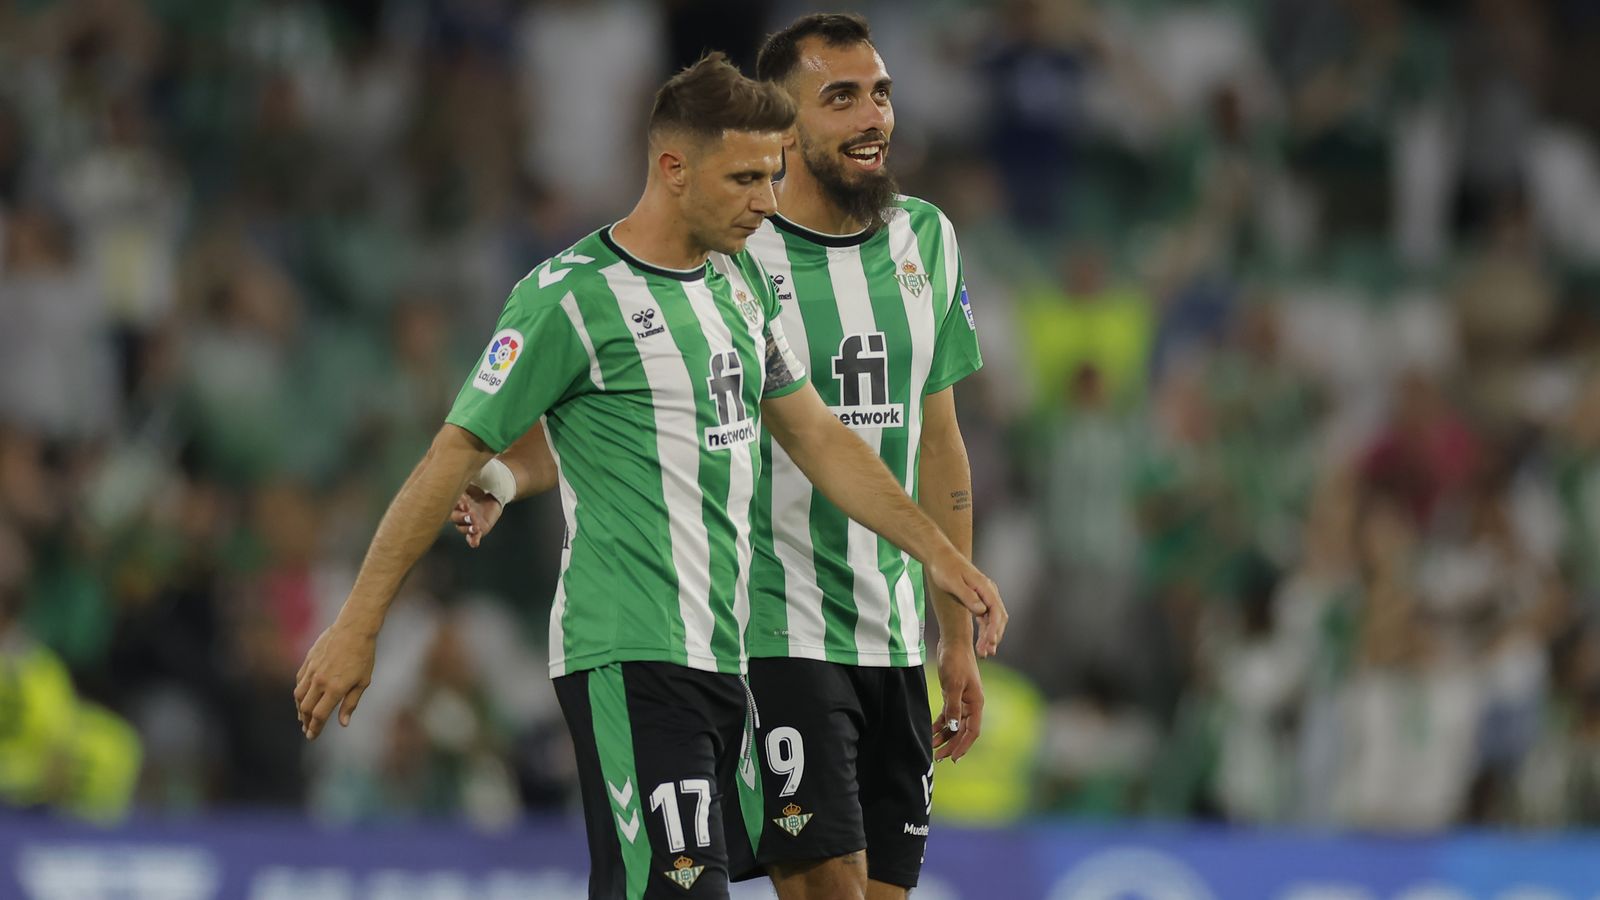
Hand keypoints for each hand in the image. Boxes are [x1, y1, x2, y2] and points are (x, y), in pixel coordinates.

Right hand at [294, 622, 376, 739]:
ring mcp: (312, 670)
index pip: (319, 715)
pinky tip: (302, 697)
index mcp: (335, 688)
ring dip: (299, 709)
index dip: (315, 728)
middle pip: (305, 708)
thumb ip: (350, 703)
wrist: (354, 628)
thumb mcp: (363, 681)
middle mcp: (320, 681)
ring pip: (298, 695)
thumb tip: (343, 723)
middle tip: (307, 730)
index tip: (312, 736)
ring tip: (303, 717)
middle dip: (305, 722)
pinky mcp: (308, 661)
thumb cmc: (363, 655)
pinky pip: (299, 681)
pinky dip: (299, 692)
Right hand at [450, 486, 503, 548]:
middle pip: (455, 518)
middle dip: (461, 516)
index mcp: (455, 503)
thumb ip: (462, 482)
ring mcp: (468, 523)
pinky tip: (474, 543)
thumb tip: (455, 474)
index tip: (465, 502)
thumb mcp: (470, 485)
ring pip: (463, 528)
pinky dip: (473, 541)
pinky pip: (472, 538)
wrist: (494, 497)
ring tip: (475, 526)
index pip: (452, 505)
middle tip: (470, 513)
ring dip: (468, 528)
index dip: (457, 505)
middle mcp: (459, 514)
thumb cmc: (478, 491)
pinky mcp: (478, 530)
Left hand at [924, 546, 1006, 656]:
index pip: (996, 611)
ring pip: (993, 618)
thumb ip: (968, 596)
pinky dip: (986, 629)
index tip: (991, 643)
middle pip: (998, 617)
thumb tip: (981, 611)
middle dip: (994, 636)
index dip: (994, 629)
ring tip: (985, 652)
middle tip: (987, 653)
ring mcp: (985, 594)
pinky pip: (986, 616)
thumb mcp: (954, 583)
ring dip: (990, 635)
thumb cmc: (945, 568)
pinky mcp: (979, 597)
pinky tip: (982, 641)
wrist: (940, 557)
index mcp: (985, 587)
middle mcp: (989, 591)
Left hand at [932, 641, 983, 762]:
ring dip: (944, 736)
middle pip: (962, 731)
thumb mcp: (953, 685)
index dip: (963, 746)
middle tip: (938, 757)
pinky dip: (940, 724)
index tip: (953, 758)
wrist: (952, 642)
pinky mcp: (953, 695)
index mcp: (976, 703)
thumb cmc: (956, 661)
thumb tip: (952, 728)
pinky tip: (931, 731)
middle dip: (951, 744)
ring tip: (932, 747)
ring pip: (954, 724)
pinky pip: (948, 715)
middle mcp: (971, 704)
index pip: (972, 731)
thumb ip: (953, 708)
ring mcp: (963, 700)